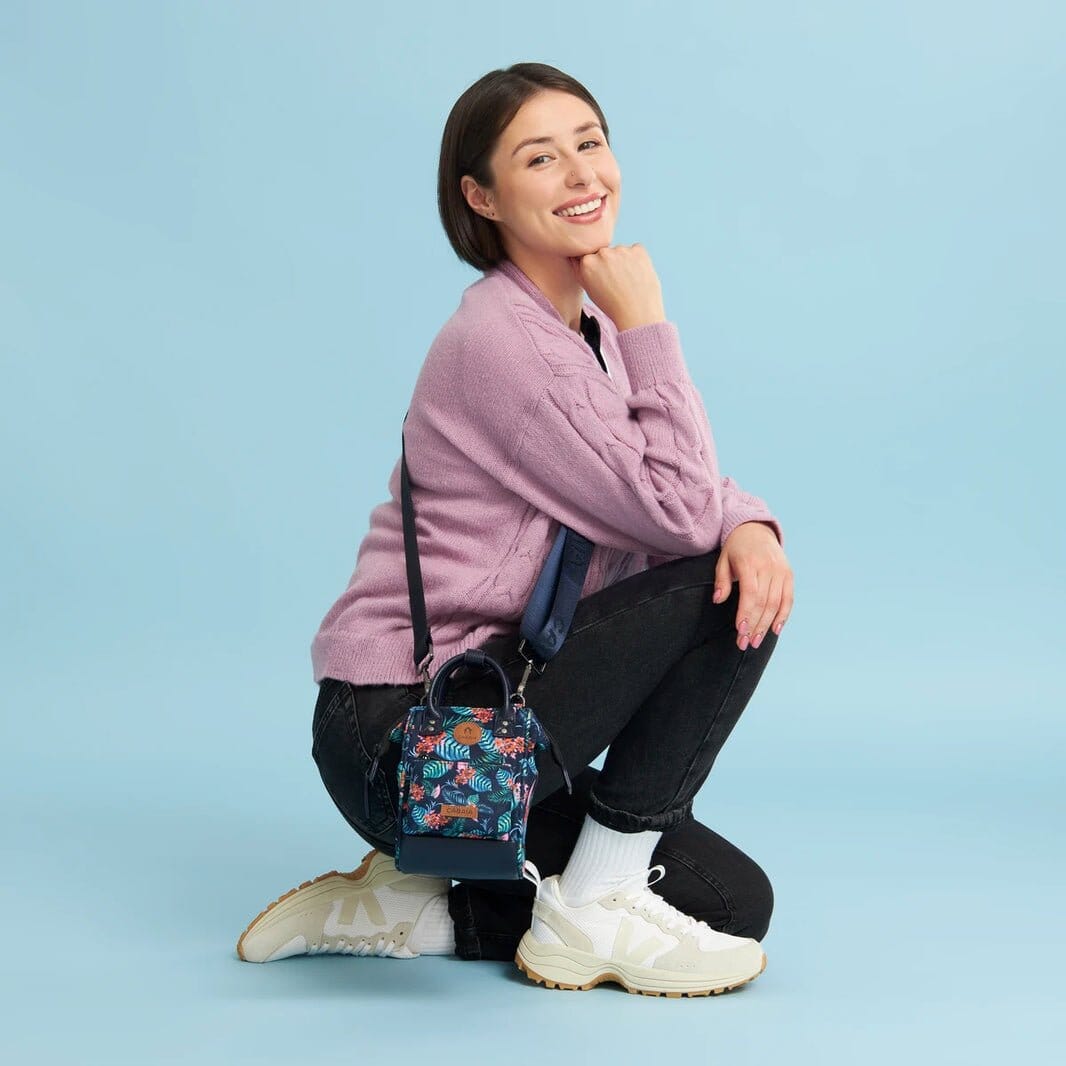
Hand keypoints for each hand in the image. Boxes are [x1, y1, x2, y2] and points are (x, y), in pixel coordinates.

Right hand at [567, 244, 665, 331]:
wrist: (637, 313)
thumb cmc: (612, 305)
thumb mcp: (588, 289)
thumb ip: (579, 270)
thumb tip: (575, 255)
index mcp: (587, 262)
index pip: (589, 256)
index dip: (597, 268)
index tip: (602, 279)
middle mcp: (603, 253)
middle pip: (604, 252)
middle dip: (609, 263)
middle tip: (616, 281)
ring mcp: (621, 250)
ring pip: (620, 251)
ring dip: (623, 261)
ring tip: (628, 281)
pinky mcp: (638, 250)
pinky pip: (636, 250)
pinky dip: (637, 260)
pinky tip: (637, 275)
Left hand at [712, 522, 792, 649]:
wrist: (756, 529)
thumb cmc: (736, 548)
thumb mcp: (723, 559)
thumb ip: (721, 580)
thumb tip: (718, 600)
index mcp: (750, 563)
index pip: (750, 593)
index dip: (746, 614)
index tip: (740, 631)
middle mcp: (768, 567)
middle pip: (764, 602)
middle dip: (754, 625)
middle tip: (745, 643)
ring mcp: (781, 571)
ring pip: (776, 603)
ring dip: (766, 625)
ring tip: (756, 641)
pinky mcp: (788, 574)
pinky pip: (788, 599)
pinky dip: (784, 616)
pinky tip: (775, 630)